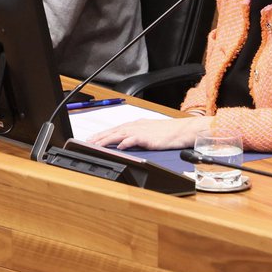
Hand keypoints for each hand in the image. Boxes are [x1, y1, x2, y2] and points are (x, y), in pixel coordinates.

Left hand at [86, 115, 211, 150]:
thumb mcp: (150, 133)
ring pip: (120, 134)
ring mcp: (142, 131)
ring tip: (97, 144)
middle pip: (114, 130)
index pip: (116, 129)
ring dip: (107, 139)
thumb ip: (137, 137)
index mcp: (137, 125)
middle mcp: (137, 126)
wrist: (183, 131)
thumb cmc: (169, 133)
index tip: (93, 138)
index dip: (103, 134)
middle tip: (88, 141)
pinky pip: (134, 139)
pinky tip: (119, 146)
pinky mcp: (149, 138)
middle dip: (100, 136)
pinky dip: (126, 142)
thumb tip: (125, 143)